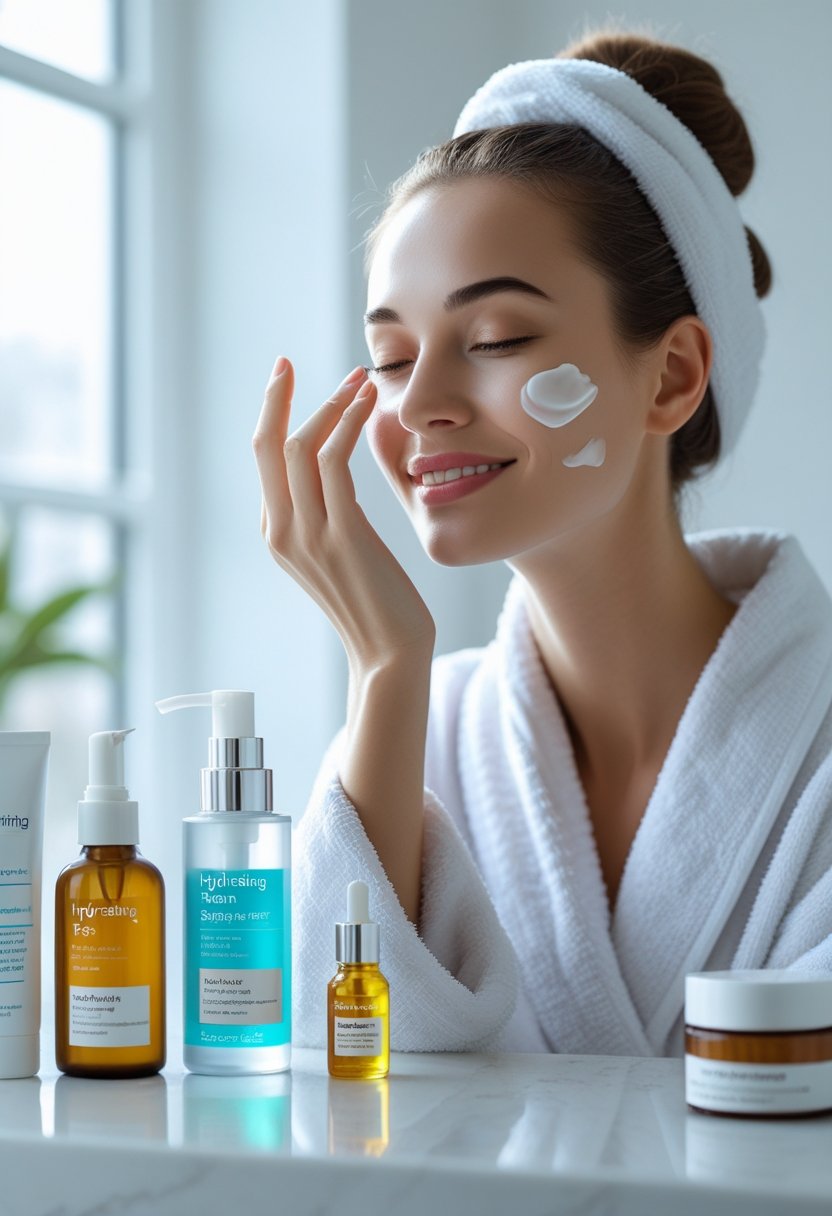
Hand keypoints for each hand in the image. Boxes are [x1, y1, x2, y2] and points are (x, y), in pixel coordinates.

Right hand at [253, 357, 435, 671]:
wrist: (390, 653)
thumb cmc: (376, 604)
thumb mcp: (339, 554)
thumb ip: (325, 515)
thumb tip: (331, 476)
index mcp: (276, 535)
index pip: (265, 462)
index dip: (274, 415)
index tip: (288, 381)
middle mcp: (282, 533)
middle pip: (266, 447)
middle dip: (275, 398)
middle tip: (288, 361)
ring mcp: (308, 535)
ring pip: (300, 448)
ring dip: (328, 403)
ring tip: (357, 376)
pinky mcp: (342, 536)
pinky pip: (334, 462)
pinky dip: (348, 423)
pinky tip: (366, 402)